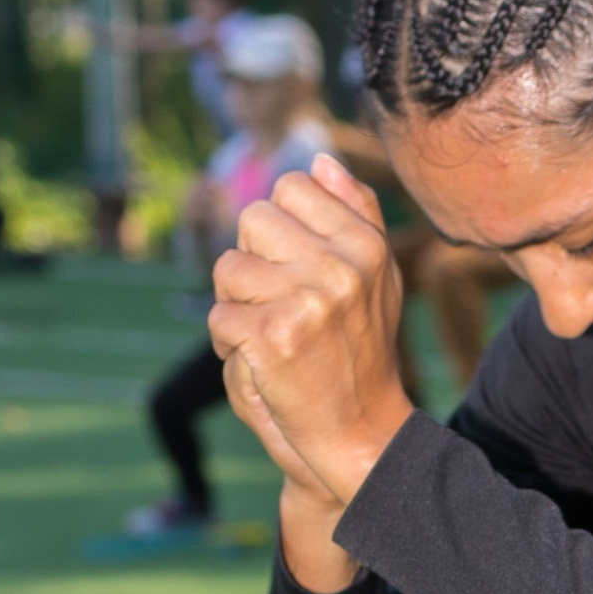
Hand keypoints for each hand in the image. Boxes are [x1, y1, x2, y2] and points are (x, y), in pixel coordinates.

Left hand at [209, 151, 411, 509]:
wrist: (361, 434)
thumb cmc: (362, 350)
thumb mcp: (374, 276)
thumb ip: (354, 213)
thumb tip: (320, 160)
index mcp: (365, 244)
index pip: (292, 186)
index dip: (281, 228)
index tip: (298, 269)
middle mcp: (340, 267)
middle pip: (252, 219)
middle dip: (253, 262)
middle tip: (280, 305)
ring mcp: (306, 301)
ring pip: (227, 268)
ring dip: (236, 305)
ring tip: (273, 337)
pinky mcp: (272, 337)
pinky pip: (218, 316)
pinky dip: (229, 344)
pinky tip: (263, 364)